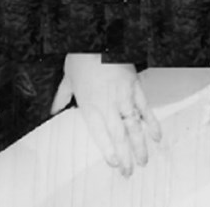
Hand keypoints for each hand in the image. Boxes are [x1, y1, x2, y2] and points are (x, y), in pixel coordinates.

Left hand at [51, 53, 160, 176]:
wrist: (96, 37)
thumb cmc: (80, 56)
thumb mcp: (67, 77)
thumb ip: (62, 96)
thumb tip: (52, 109)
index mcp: (89, 104)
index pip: (100, 134)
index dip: (108, 150)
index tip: (114, 164)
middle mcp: (107, 104)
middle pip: (118, 135)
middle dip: (125, 156)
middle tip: (129, 172)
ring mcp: (123, 96)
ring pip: (133, 126)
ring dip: (140, 145)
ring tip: (143, 161)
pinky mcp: (135, 87)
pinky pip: (145, 108)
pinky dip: (152, 123)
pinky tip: (157, 137)